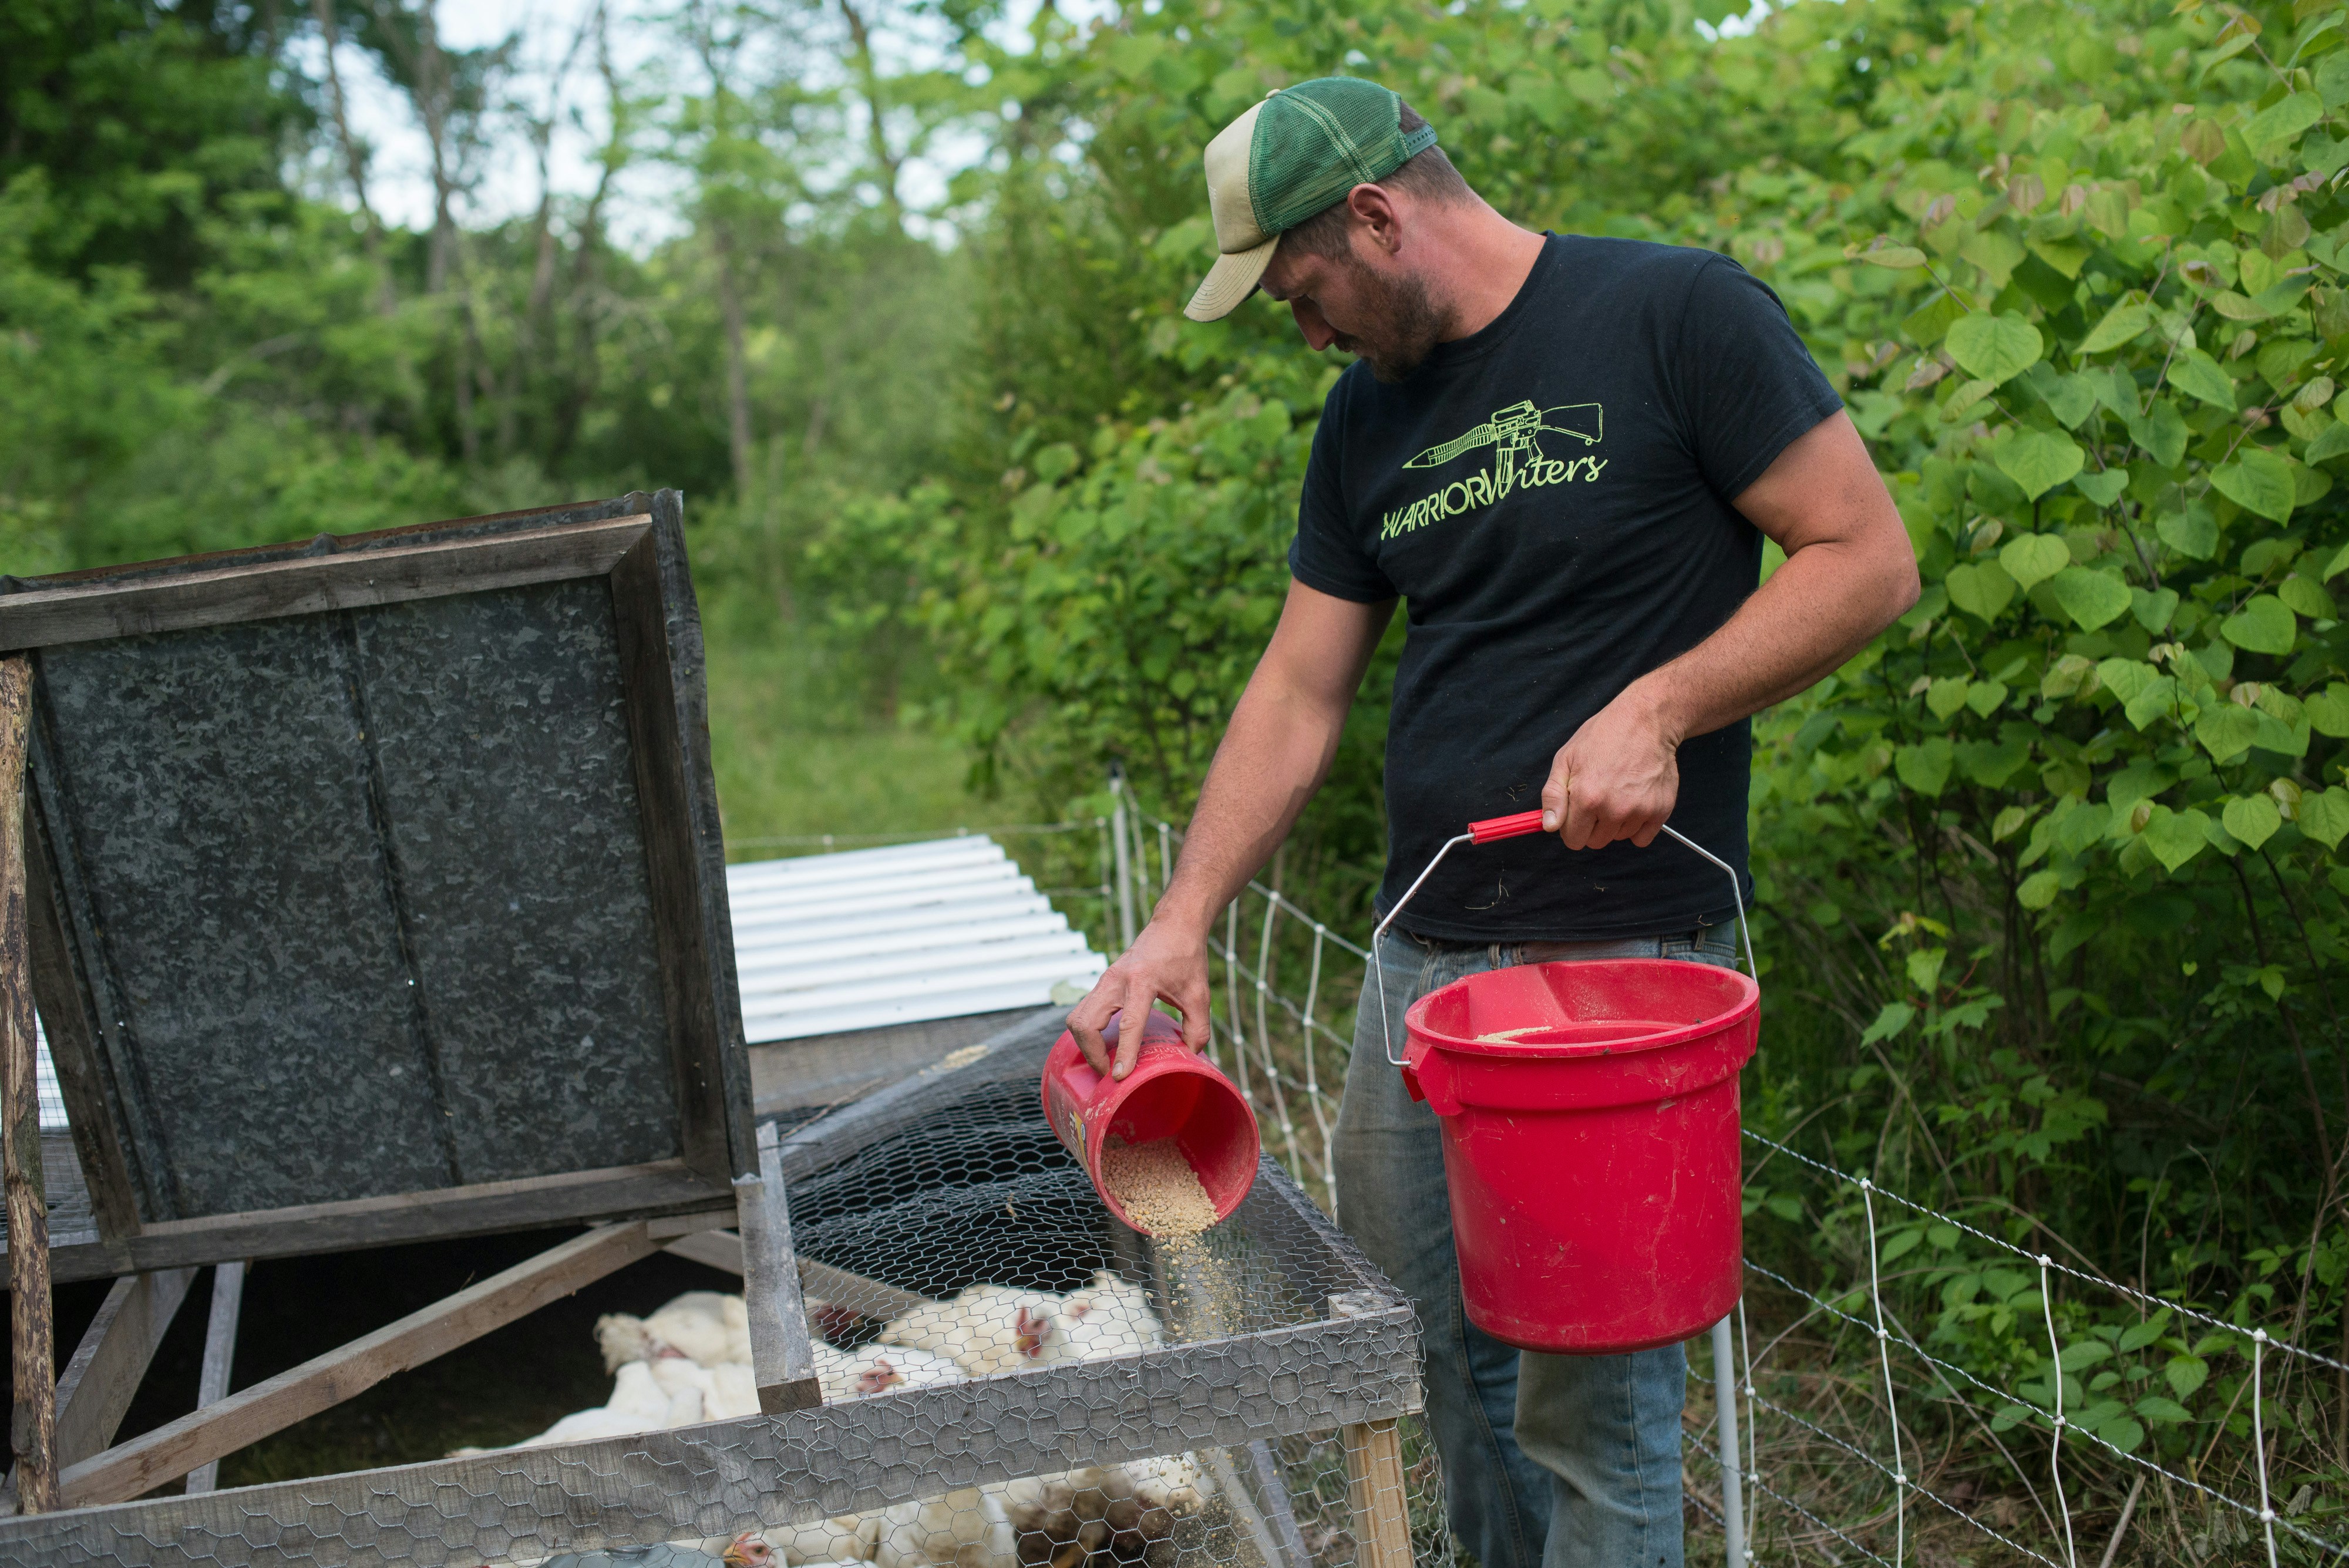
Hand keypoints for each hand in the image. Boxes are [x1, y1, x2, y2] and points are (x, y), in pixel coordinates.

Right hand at [1065, 918, 1212, 1079]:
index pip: (1129, 1024)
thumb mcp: (1200, 994)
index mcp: (1142, 981)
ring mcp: (1105, 980)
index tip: (1119, 1077)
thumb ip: (1198, 1027)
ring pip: (1077, 1017)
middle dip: (1092, 1053)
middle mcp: (1116, 980)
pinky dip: (1087, 1031)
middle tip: (1109, 1071)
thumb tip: (1191, 1056)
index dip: (1124, 1053)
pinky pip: (1083, 1011)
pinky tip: (1104, 1043)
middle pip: (1086, 1023)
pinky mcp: (1103, 982)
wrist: (1173, 925)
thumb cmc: (1187, 956)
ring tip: (1105, 1060)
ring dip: (1085, 1043)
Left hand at [1540, 685, 1681, 849]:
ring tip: (1619, 792)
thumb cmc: (1603, 737)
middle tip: (1599, 796)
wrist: (1645, 721)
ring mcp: (1640, 811)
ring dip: (1616, 823)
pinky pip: (1642, 839)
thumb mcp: (1565, 759)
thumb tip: (1549, 826)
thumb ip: (1553, 796)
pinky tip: (1635, 801)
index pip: (1573, 840)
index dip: (1572, 826)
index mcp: (1587, 798)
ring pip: (1618, 838)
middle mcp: (1614, 809)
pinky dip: (1637, 826)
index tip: (1577, 811)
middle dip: (1593, 825)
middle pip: (1596, 842)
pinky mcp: (1661, 811)